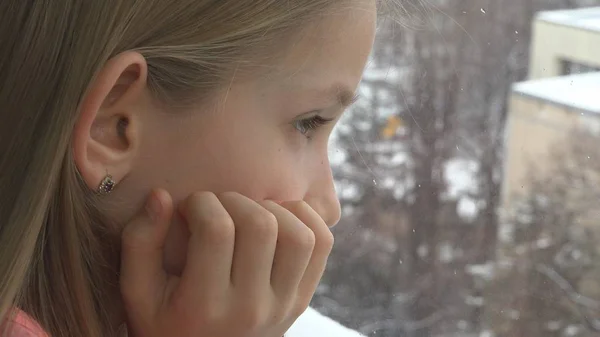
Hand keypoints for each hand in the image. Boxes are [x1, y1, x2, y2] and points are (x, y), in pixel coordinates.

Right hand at [119, 190, 333, 336]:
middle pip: (260, 225)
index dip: (201, 203)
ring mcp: (284, 305)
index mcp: (205, 306)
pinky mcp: (302, 299)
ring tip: (247, 214)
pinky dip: (305, 218)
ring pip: (298, 235)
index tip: (189, 207)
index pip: (216, 230)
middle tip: (217, 208)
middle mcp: (251, 308)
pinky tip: (277, 218)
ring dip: (273, 210)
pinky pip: (322, 244)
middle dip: (234, 200)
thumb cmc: (166, 324)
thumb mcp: (138, 294)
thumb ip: (140, 243)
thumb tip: (161, 196)